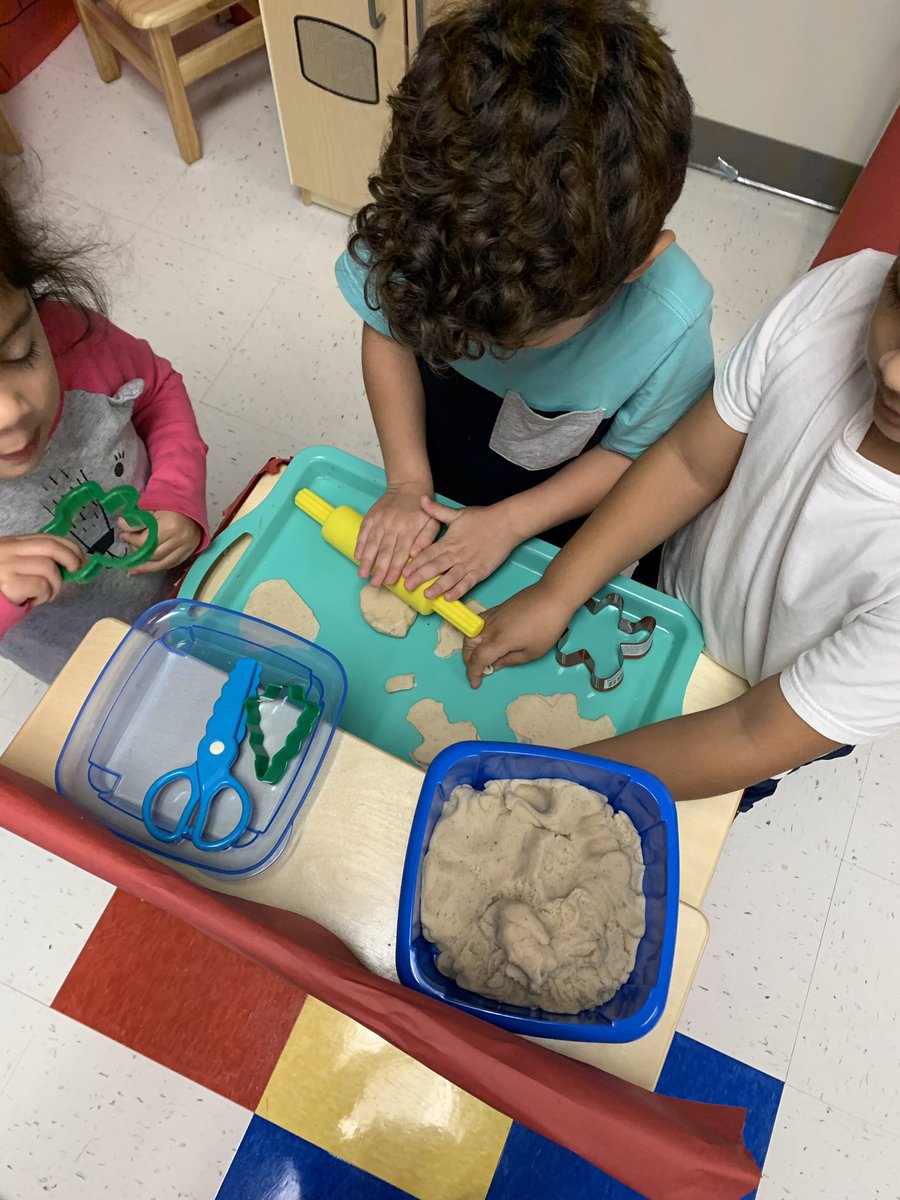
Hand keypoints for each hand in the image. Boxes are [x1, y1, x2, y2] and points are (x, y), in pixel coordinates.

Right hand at [0, 533, 84, 607]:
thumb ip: (34, 558)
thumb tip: (69, 564)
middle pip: (51, 547)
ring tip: (46, 594)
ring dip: (55, 585)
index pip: (47, 537)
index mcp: (12, 543)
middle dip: (71, 558)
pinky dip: (44, 595)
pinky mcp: (8, 583)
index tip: (81, 558)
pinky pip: (40, 586)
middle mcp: (9, 550)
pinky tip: (34, 600)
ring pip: (48, 568)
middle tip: (76, 571)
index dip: (69, 546)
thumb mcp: (13, 562)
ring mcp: (8, 565)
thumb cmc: (0, 584)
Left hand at [119, 510, 201, 573]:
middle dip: (138, 552)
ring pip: (162, 564)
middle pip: (153, 555)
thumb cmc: (171, 503)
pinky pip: (171, 564)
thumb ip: (138, 519)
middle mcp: (179, 540)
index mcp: (170, 526)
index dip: (131, 540)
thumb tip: (122, 525)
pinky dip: (158, 567)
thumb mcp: (153, 507)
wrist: (192, 504)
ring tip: (133, 568)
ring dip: (146, 567)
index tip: (123, 536)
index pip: (145, 541)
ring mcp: (186, 547)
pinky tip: (147, 568)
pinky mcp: (189, 552)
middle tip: (130, 546)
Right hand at [355, 482, 439, 587]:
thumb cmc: (423, 509)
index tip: (389, 581)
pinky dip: (360, 544)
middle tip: (374, 584)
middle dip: (378, 569)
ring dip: (367, 560)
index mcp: (409, 529)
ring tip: (362, 574)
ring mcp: (381, 520)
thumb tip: (414, 555)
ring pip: (372, 542)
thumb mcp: (433, 522)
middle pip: (385, 550)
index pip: (401, 552)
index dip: (394, 568)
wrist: (409, 485)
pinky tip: (358, 556)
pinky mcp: (372, 516)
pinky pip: (364, 531)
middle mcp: (393, 525)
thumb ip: (426, 539)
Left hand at [404, 497, 522, 600]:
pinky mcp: (481, 571)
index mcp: (449, 541)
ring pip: (450, 577)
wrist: (506, 523)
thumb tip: (421, 499)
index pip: (428, 553)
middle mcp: (457, 554)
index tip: (404, 571)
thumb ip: (437, 510)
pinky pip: (468, 583)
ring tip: (427, 595)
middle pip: (436, 567)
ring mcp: (469, 564)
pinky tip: (449, 598)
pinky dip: (459, 591)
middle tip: (407, 586)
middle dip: (421, 577)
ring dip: (438, 586)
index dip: (415, 563)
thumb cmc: (482, 518)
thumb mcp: (457, 513)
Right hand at [462, 581, 573, 687]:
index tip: (475, 683)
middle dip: (468, 661)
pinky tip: (483, 638)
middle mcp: (490, 628)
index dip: (473, 673)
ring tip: (478, 657)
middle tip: (477, 672)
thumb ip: (511, 660)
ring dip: (469, 648)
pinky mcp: (496, 609)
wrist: (552, 597)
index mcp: (499, 641)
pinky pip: (478, 622)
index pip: (477, 660)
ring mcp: (492, 617)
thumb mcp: (533, 652)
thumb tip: (495, 665)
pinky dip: (475, 633)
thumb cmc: (547, 626)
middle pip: (469, 646)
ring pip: (470, 633)